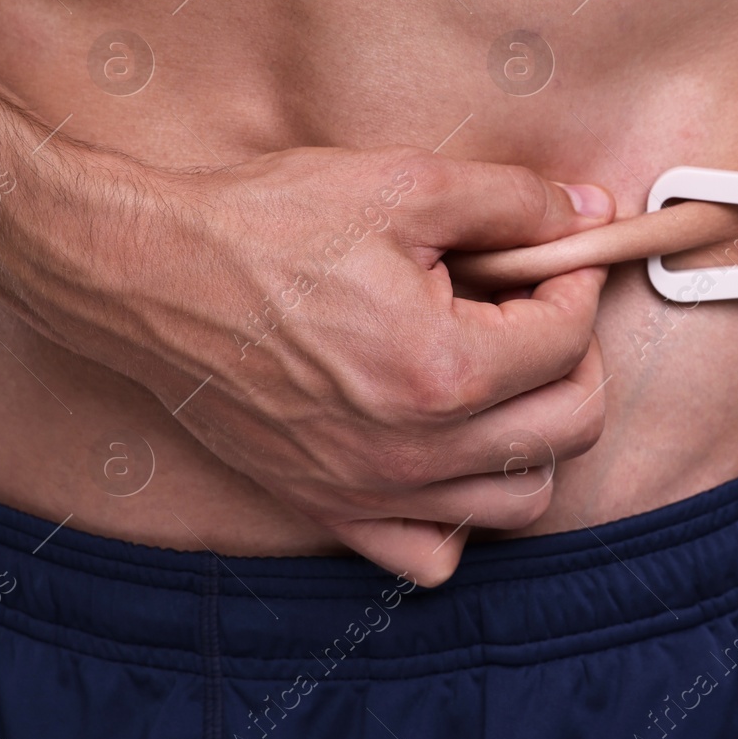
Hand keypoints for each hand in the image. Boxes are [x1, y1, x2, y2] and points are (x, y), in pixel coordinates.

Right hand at [27, 145, 614, 583]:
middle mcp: (415, 450)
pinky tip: (448, 451)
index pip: (570, 338)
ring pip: (521, 499)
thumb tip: (591, 211)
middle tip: (539, 310)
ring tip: (503, 377)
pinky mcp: (332, 509)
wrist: (146, 273)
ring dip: (535, 436)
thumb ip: (515, 201)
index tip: (557, 254)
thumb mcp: (404, 184)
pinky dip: (462, 513)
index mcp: (442, 369)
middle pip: (570, 425)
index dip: (577, 280)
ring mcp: (373, 491)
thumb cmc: (266, 224)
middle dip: (575, 357)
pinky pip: (433, 554)